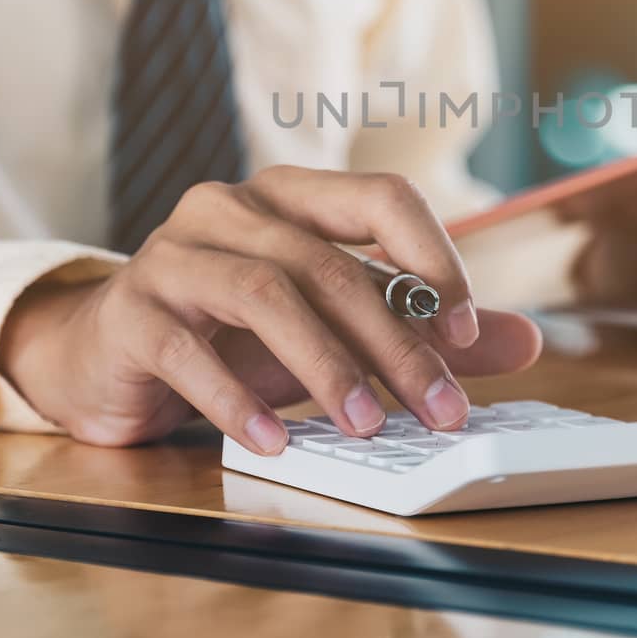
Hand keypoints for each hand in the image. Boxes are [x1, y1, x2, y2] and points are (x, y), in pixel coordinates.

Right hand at [0, 167, 542, 450]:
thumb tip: (527, 340)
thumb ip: (421, 329)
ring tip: (366, 428)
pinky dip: (237, 400)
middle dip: (392, 342)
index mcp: (292, 196)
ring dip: (325, 366)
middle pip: (329, 262)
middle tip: (436, 409)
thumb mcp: (331, 329)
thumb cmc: (232, 332)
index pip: (380, 197)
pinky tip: (274, 441)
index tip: (463, 330)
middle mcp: (231, 207)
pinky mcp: (131, 310)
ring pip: (264, 291)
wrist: (109, 355)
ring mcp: (173, 253)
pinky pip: (189, 348)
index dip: (431, 256)